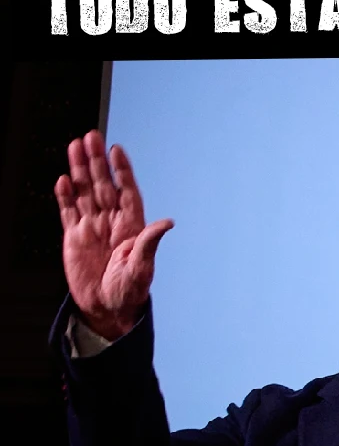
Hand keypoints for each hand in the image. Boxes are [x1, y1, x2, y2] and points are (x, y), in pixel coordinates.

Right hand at [54, 130, 172, 340]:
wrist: (108, 309)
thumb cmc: (130, 291)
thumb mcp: (142, 268)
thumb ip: (150, 243)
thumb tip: (167, 222)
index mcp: (132, 226)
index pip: (126, 191)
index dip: (121, 170)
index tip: (116, 150)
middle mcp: (112, 222)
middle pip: (103, 184)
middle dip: (96, 161)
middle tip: (91, 137)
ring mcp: (92, 227)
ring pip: (85, 192)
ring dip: (80, 170)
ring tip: (75, 146)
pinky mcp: (74, 237)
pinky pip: (69, 211)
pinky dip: (65, 196)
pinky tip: (63, 180)